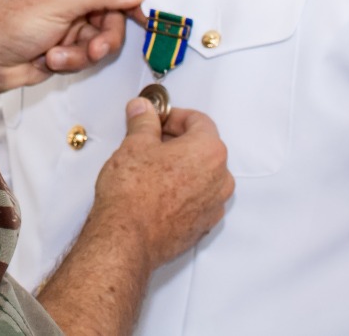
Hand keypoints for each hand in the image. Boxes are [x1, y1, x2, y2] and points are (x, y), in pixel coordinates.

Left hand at [0, 0, 145, 102]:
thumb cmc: (8, 24)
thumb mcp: (59, 3)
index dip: (129, 3)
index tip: (144, 19)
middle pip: (111, 18)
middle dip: (102, 37)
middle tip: (94, 48)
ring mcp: (67, 24)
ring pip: (100, 41)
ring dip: (82, 53)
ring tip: (59, 55)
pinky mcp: (64, 48)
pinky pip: (86, 57)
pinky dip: (72, 62)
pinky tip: (49, 60)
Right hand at [90, 102, 233, 269]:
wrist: (128, 238)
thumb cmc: (134, 193)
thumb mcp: (135, 145)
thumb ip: (144, 122)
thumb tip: (143, 110)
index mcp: (209, 151)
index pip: (198, 121)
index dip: (173, 116)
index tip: (155, 119)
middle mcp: (220, 179)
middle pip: (203, 147)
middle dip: (177, 140)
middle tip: (149, 140)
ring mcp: (214, 205)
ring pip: (202, 174)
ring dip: (180, 166)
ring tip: (150, 168)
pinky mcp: (203, 225)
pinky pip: (197, 198)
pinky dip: (182, 190)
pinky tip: (156, 191)